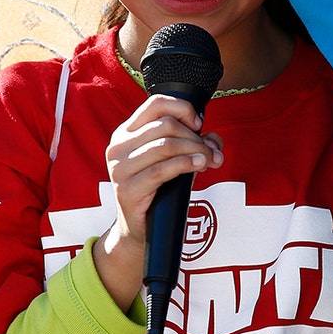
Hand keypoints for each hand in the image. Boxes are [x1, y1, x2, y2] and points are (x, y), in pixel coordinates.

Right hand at [93, 95, 223, 307]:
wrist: (142, 229)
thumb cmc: (159, 190)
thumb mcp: (176, 159)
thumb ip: (195, 142)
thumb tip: (214, 138)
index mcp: (126, 133)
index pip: (155, 104)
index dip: (182, 108)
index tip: (199, 124)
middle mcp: (118, 147)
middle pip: (165, 125)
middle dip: (195, 137)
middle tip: (211, 152)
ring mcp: (119, 168)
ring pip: (166, 145)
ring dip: (195, 150)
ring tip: (209, 160)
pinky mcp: (127, 189)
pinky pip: (162, 169)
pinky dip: (186, 164)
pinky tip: (200, 166)